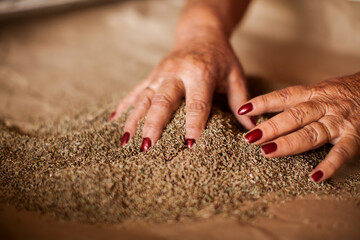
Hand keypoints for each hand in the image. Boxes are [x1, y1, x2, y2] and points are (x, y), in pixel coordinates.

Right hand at [110, 34, 254, 150]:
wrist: (201, 31)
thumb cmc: (221, 56)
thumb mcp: (235, 75)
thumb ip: (241, 101)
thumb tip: (252, 129)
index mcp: (200, 73)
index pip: (197, 103)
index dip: (193, 124)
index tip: (189, 145)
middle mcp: (176, 73)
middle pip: (163, 101)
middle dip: (154, 125)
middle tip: (148, 147)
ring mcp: (161, 74)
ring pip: (144, 98)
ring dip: (134, 120)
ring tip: (127, 142)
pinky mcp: (152, 75)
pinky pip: (136, 91)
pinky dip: (125, 106)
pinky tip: (114, 121)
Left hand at [238, 72, 359, 182]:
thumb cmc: (339, 93)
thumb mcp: (316, 91)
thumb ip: (294, 102)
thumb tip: (261, 114)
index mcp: (311, 94)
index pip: (283, 97)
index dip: (262, 102)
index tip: (243, 109)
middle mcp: (323, 106)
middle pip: (294, 116)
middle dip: (271, 127)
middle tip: (250, 138)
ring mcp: (338, 121)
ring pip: (312, 133)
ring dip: (289, 143)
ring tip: (268, 152)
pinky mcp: (354, 136)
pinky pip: (341, 152)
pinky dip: (329, 165)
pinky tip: (315, 177)